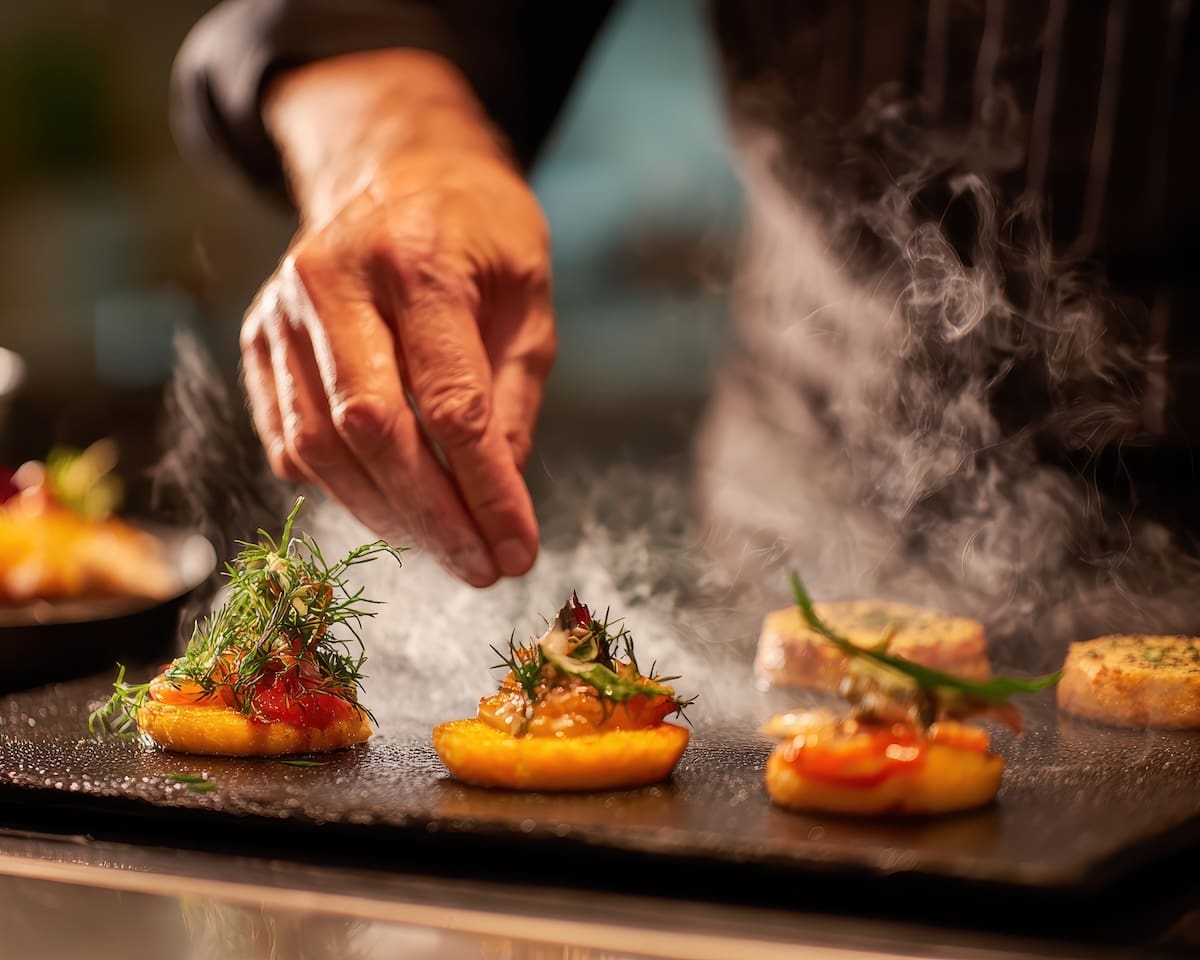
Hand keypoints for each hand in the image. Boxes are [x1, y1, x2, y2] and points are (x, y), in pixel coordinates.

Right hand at [240, 52, 554, 585]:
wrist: (402, 173)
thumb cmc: (481, 238)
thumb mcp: (528, 304)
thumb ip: (511, 401)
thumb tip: (498, 501)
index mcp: (417, 261)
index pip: (450, 405)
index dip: (485, 491)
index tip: (517, 552)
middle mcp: (333, 280)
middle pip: (372, 430)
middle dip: (431, 517)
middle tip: (479, 568)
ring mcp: (282, 310)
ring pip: (319, 445)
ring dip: (384, 514)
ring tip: (443, 545)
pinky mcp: (258, 340)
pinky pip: (288, 439)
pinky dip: (339, 488)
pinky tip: (389, 509)